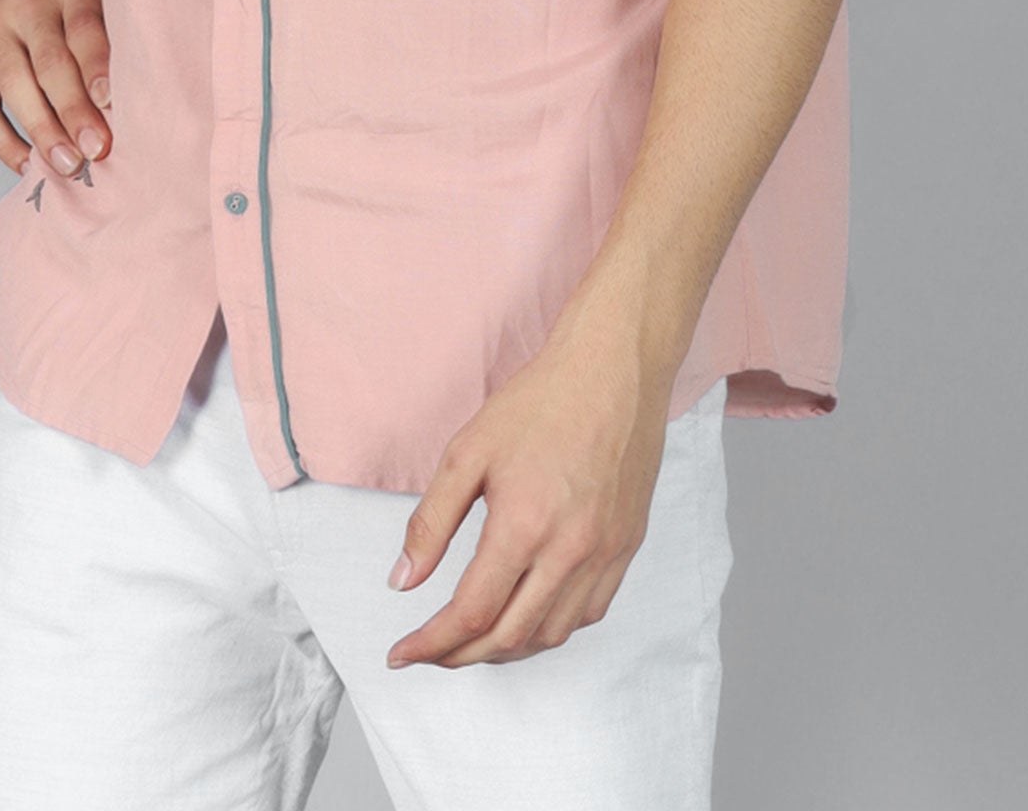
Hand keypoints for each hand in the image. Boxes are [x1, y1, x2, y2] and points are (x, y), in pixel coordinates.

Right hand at [0, 0, 112, 177]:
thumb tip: (136, 105)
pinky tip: (27, 164)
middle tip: (96, 152)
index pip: (84, 27)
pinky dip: (3, 140)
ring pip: (15, 86)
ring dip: (42, 132)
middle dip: (73, 112)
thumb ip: (112, 34)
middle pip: (50, 63)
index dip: (98, 67)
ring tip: (68, 166)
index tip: (112, 106)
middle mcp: (24, 1)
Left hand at [384, 304, 675, 669]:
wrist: (613, 370)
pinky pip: (588, 614)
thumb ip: (431, 523)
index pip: (470, 614)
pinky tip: (528, 613)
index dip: (430, 643)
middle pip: (508, 638)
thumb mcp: (468, 452)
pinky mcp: (626, 548)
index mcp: (524, 526)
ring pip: (550, 635)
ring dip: (506, 649)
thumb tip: (402, 581)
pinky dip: (550, 628)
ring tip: (473, 639)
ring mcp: (604, 554)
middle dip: (460, 657)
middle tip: (430, 652)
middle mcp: (569, 551)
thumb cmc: (541, 402)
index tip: (402, 653)